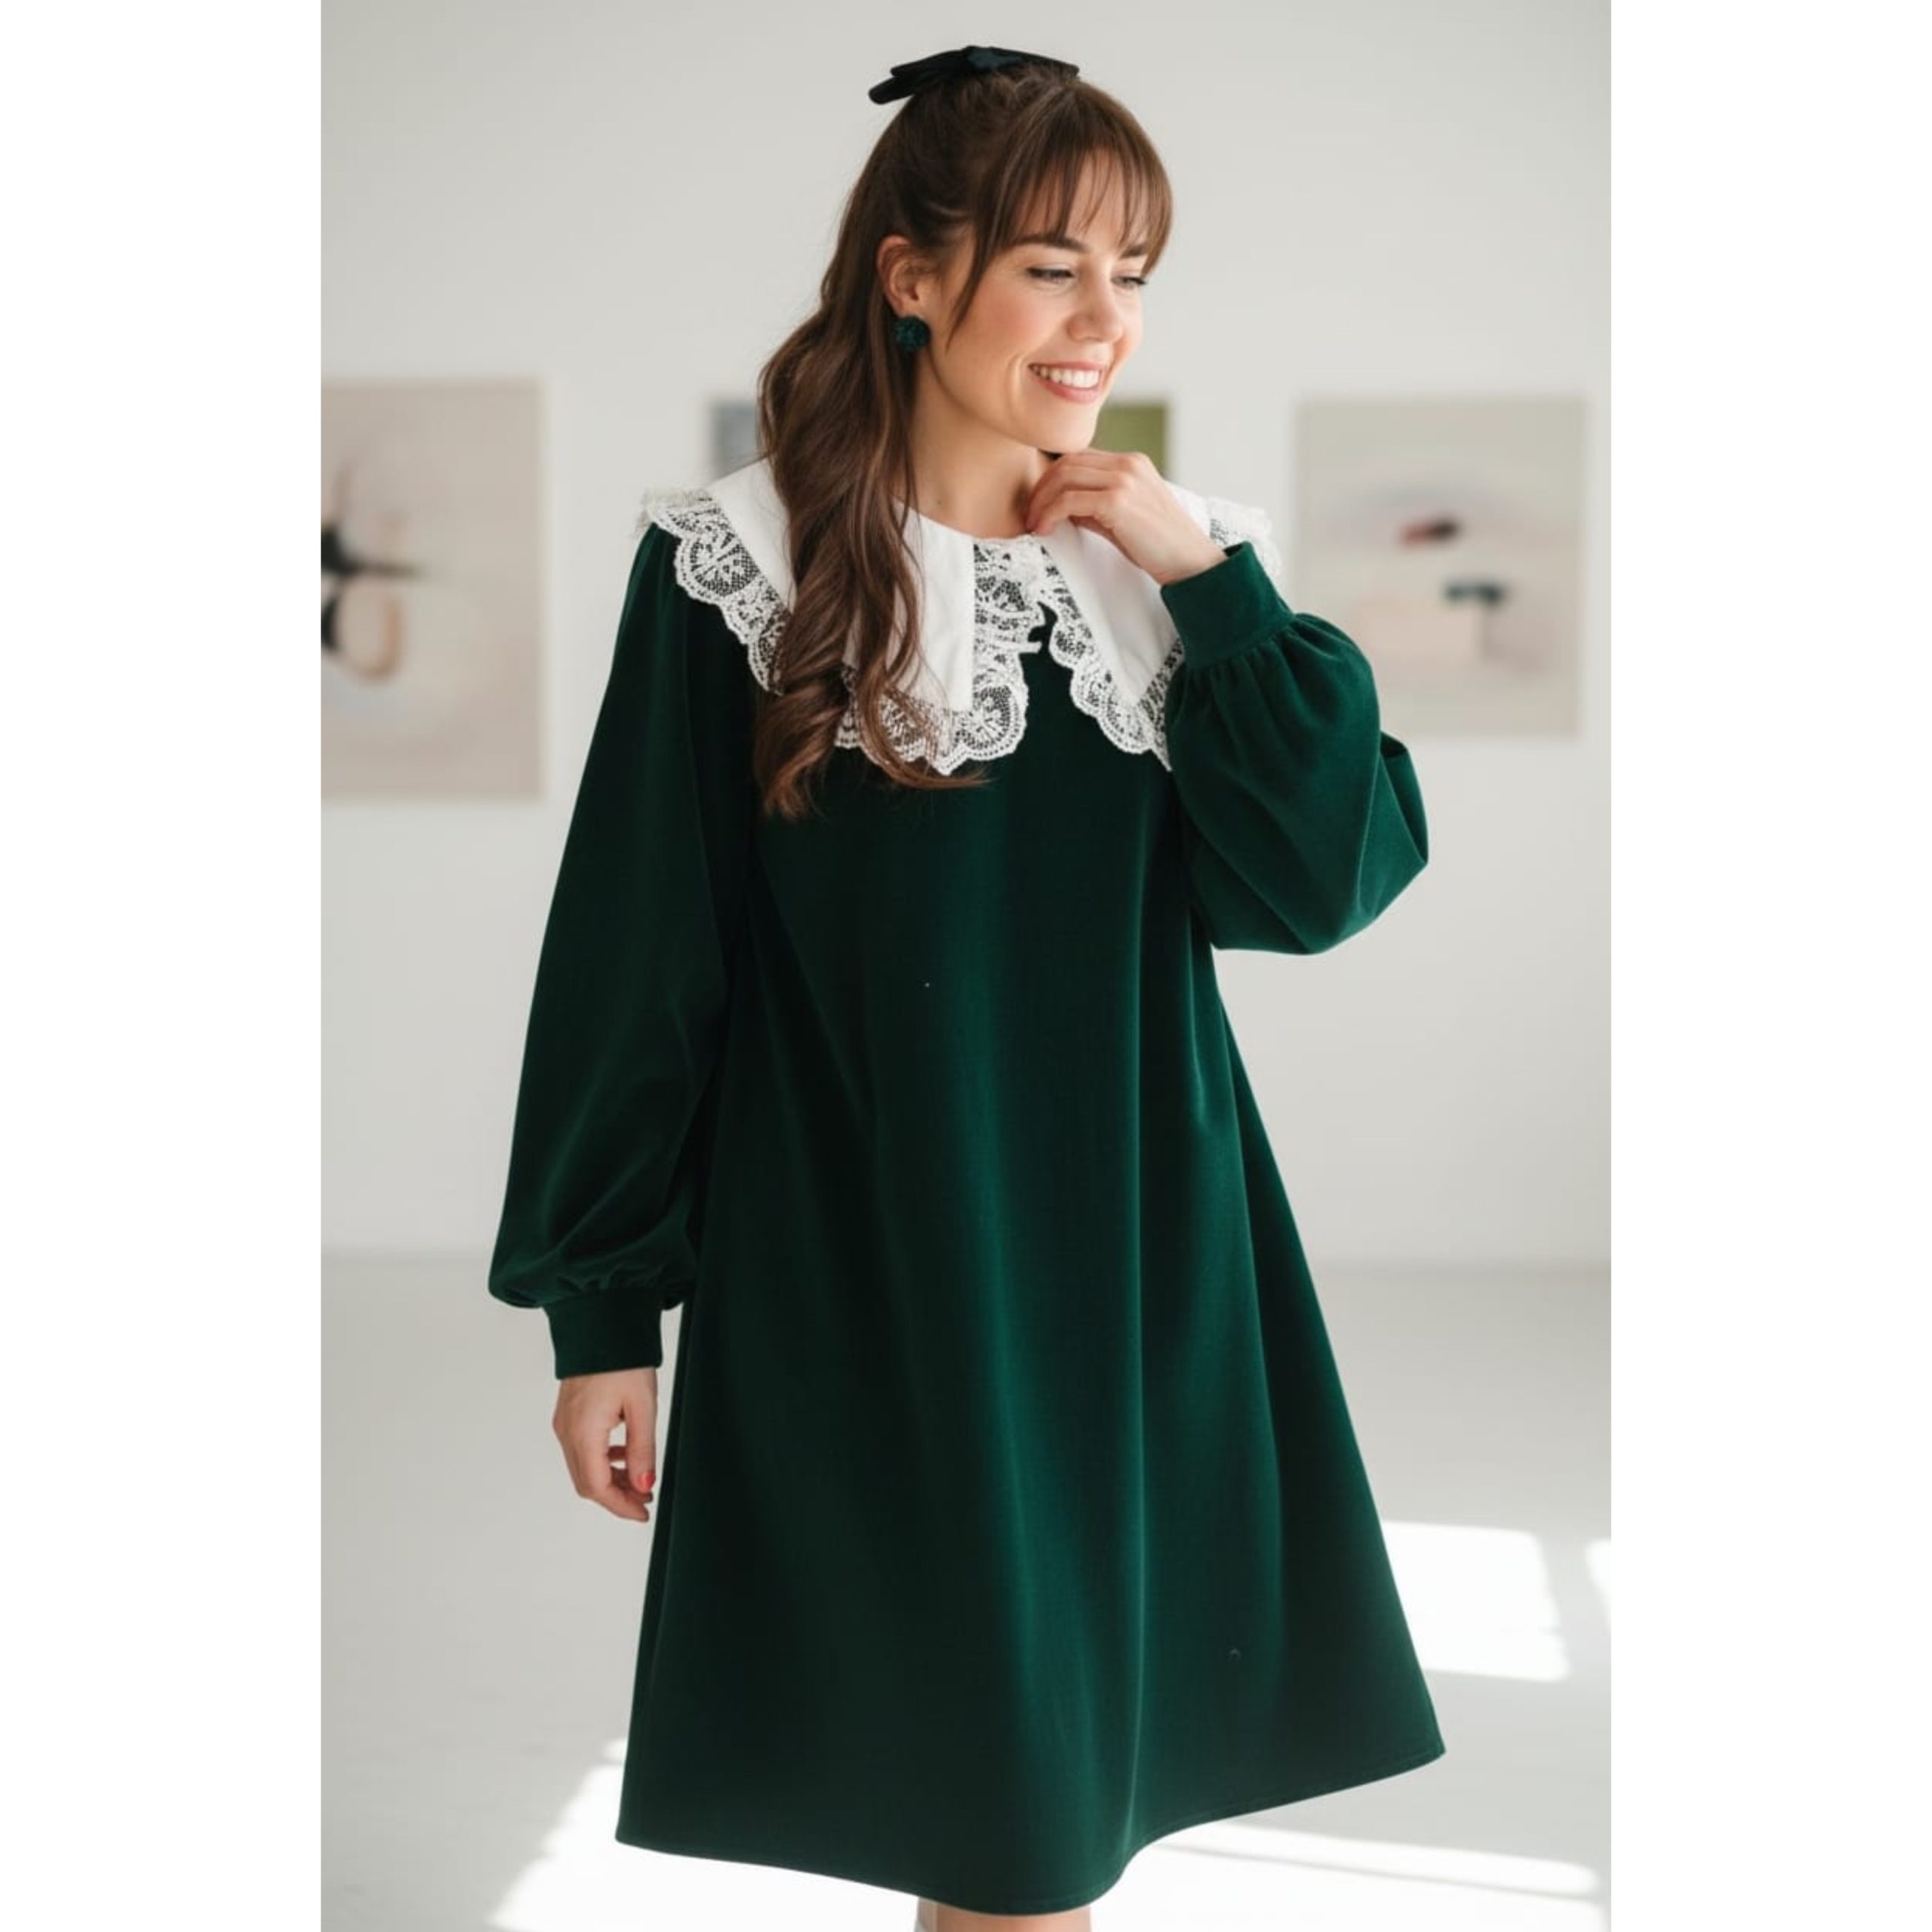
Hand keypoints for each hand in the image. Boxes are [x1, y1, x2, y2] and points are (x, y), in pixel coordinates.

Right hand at [553, 1367, 657, 1522]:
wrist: (601, 1321)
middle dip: (616, 1497)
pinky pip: (581, 1450)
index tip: (644, 1513)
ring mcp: (564, 1423)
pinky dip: (603, 1461)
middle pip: (587, 1483)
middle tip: (645, 1500)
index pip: (597, 1487)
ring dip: (610, 1480)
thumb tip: (643, 1485)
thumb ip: (643, 1449)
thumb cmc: (623, 1358)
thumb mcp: (643, 1406)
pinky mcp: (568, 1415)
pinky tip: (625, 1454)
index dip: (621, 1506)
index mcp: (583, 1432)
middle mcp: (567, 1431)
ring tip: (640, 1480)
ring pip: (583, 1468)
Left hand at [1024, 450, 1229, 585]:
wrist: (1191, 563)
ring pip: (1064, 477)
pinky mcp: (1118, 501)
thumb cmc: (1159, 547)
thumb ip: (1093, 506)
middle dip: (1041, 489)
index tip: (1038, 504)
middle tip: (1029, 516)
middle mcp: (1128, 464)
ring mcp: (1124, 479)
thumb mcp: (1122, 518)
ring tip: (1034, 525)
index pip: (1079, 458)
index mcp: (1131, 463)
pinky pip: (1069, 500)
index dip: (1051, 479)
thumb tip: (1058, 506)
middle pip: (1067, 463)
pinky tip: (1044, 530)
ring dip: (1041, 502)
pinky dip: (1050, 514)